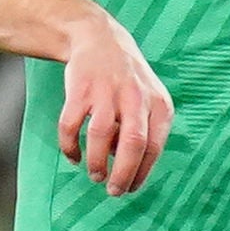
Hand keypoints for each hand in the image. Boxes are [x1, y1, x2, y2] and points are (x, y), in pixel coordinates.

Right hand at [59, 8, 171, 193]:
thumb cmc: (127, 83)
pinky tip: (73, 155)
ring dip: (96, 162)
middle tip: (114, 191)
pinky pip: (72, 125)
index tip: (131, 188)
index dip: (142, 172)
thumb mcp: (148, 102)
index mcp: (159, 105)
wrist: (99, 39)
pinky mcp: (80, 89)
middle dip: (123, 173)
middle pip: (133, 144)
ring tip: (95, 176)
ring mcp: (107, 92)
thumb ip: (144, 133)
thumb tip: (128, 170)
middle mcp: (136, 98)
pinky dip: (70, 146)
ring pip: (101, 136)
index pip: (155, 147)